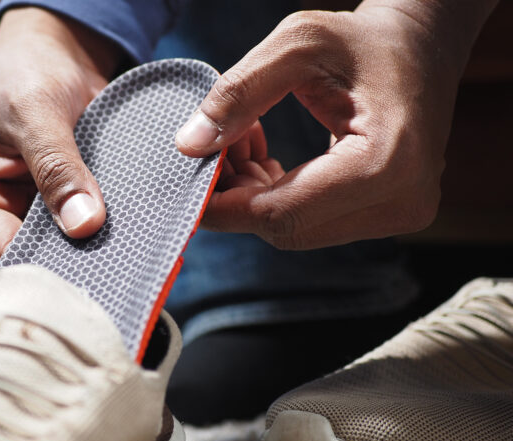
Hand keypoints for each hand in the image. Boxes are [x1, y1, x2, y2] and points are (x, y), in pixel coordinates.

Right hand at [0, 8, 118, 266]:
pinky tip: (132, 232)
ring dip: (94, 245)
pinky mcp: (59, 208)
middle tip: (118, 258)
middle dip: (73, 258)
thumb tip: (84, 224)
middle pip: (34, 257)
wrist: (54, 50)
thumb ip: (57, 167)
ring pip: (62, 249)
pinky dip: (106, 230)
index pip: (1, 252)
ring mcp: (27, 214)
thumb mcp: (36, 112)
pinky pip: (83, 230)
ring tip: (130, 246)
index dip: (45, 262)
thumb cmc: (26, 70)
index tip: (89, 261)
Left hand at [176, 0, 496, 248]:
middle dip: (238, 200)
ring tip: (245, 145)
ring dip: (256, 199)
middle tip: (217, 151)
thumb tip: (190, 146)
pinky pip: (314, 223)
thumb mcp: (297, 45)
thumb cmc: (363, 40)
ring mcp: (399, 214)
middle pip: (288, 229)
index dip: (225, 207)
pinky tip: (265, 164)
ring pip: (297, 230)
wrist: (421, 47)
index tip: (187, 185)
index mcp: (384, 161)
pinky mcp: (390, 214)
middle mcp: (401, 201)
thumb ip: (238, 94)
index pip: (282, 213)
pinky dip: (278, 200)